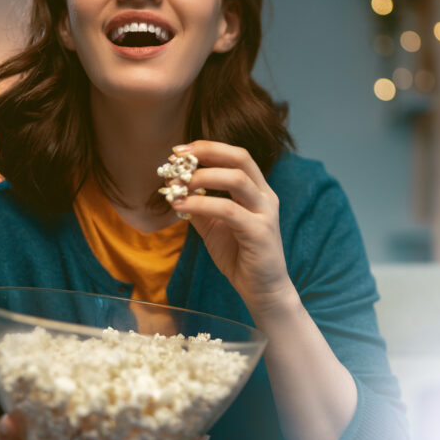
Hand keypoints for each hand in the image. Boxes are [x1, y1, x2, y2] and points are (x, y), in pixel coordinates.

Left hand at [169, 140, 296, 316]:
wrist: (262, 290)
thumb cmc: (239, 257)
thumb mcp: (213, 226)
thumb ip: (199, 206)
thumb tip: (174, 188)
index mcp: (257, 190)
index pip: (236, 156)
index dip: (208, 148)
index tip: (179, 151)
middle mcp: (265, 196)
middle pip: (240, 158)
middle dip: (206, 152)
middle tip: (177, 158)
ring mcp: (265, 213)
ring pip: (236, 179)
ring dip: (202, 177)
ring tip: (177, 184)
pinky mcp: (260, 232)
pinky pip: (228, 210)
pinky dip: (201, 204)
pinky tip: (180, 206)